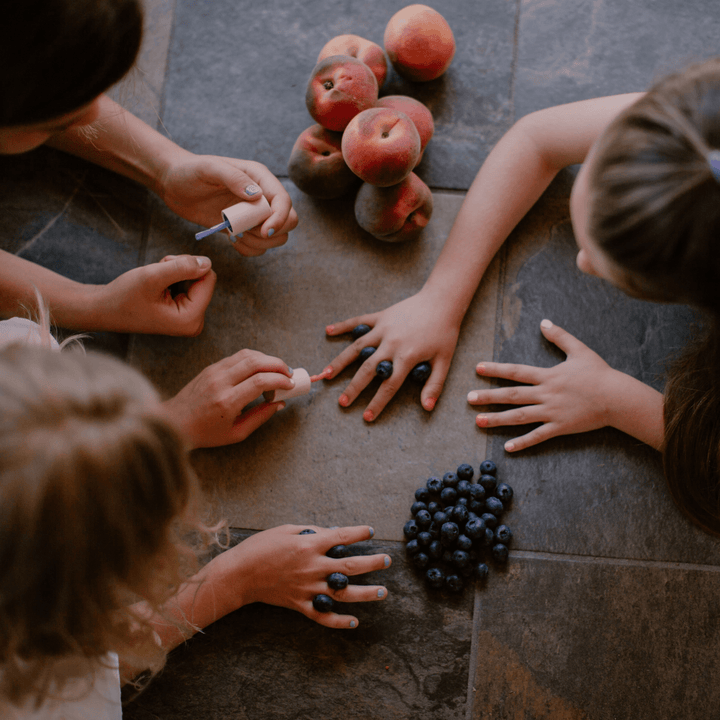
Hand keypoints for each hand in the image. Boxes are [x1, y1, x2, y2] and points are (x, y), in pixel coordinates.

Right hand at [93, 254, 215, 334]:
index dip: (189, 264)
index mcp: (191, 319)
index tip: (166, 267)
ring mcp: (190, 318)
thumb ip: (183, 268)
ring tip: (154, 280)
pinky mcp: (184, 312)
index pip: (209, 278)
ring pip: (195, 279)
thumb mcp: (153, 277)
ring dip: (175, 272)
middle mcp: (195, 322)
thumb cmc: (124, 296)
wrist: (104, 309)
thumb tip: (207, 262)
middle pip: (203, 278)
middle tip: (158, 273)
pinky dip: (172, 278)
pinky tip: (156, 285)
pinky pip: (188, 285)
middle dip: (181, 269)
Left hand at [158, 154, 297, 255]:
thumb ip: (233, 178)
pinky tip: (232, 241)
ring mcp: (255, 214)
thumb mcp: (208, 169)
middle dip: (272, 232)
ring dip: (259, 243)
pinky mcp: (245, 229)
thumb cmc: (189, 171)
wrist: (174, 185)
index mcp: (259, 178)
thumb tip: (256, 195)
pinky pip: (260, 247)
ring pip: (277, 238)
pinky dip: (249, 250)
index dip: (280, 218)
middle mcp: (262, 196)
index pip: (284, 200)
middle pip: (289, 221)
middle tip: (246, 232)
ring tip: (235, 235)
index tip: (263, 231)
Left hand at [158, 349, 294, 447]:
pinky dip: (254, 359)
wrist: (174, 422)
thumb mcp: (236, 433)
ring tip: (278, 370)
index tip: (290, 385)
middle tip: (289, 373)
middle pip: (256, 362)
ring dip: (267, 359)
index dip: (280, 380)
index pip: (260, 381)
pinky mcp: (211, 367)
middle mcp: (220, 382)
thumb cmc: (205, 432)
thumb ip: (260, 417)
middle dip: (278, 365)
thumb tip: (279, 403)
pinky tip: (261, 369)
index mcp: (227, 401)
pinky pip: (237, 356)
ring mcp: (214, 371)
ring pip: (247, 354)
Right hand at [209, 525, 389, 629]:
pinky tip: (354, 622)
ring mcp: (307, 588)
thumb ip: (311, 531)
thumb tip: (331, 532)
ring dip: (366, 593)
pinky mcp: (300, 605)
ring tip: (383, 592)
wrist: (239, 574)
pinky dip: (339, 621)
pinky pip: (323, 616)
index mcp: (309, 544)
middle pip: (350, 566)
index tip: (371, 531)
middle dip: (372, 563)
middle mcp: (313, 567)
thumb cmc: (261, 547)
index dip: (359, 534)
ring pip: (343, 594)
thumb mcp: (286, 529)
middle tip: (387, 560)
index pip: (342, 537)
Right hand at [323, 289, 461, 420]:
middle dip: (354, 388)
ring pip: (357, 348)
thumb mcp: (444, 361)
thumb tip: (427, 408)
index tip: (367, 417)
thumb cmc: (444, 333)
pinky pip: (358, 321)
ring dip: (340, 362)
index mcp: (406, 356)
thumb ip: (434, 385)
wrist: (441, 301)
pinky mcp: (380, 316)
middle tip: (342, 403)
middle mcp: (391, 343)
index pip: (389, 385)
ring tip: (326, 375)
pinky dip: (342, 326)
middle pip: (368, 370)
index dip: (378, 403)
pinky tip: (328, 331)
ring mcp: (383, 329)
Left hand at [468, 319, 617, 450]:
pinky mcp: (560, 427)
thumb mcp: (579, 350)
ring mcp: (552, 412)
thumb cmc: (599, 373)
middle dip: (489, 396)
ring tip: (478, 422)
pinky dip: (523, 442)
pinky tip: (507, 447)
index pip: (516, 372)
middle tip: (469, 398)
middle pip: (512, 395)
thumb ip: (559, 336)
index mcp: (548, 376)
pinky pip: (538, 436)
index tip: (477, 368)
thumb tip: (544, 322)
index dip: (496, 369)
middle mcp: (546, 394)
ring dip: (498, 419)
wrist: (618, 397)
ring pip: (520, 416)